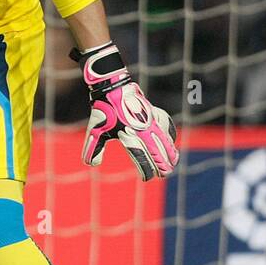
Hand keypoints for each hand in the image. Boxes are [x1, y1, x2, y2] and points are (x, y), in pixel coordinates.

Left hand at [70, 41, 178, 178]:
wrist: (113, 86)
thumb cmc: (104, 110)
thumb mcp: (95, 130)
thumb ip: (93, 149)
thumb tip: (92, 164)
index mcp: (129, 135)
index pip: (142, 157)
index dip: (146, 169)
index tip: (147, 178)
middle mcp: (143, 129)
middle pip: (158, 150)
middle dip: (163, 164)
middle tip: (165, 174)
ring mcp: (150, 120)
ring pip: (165, 138)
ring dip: (170, 151)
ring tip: (173, 161)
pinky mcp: (153, 112)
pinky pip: (166, 124)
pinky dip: (169, 134)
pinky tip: (170, 140)